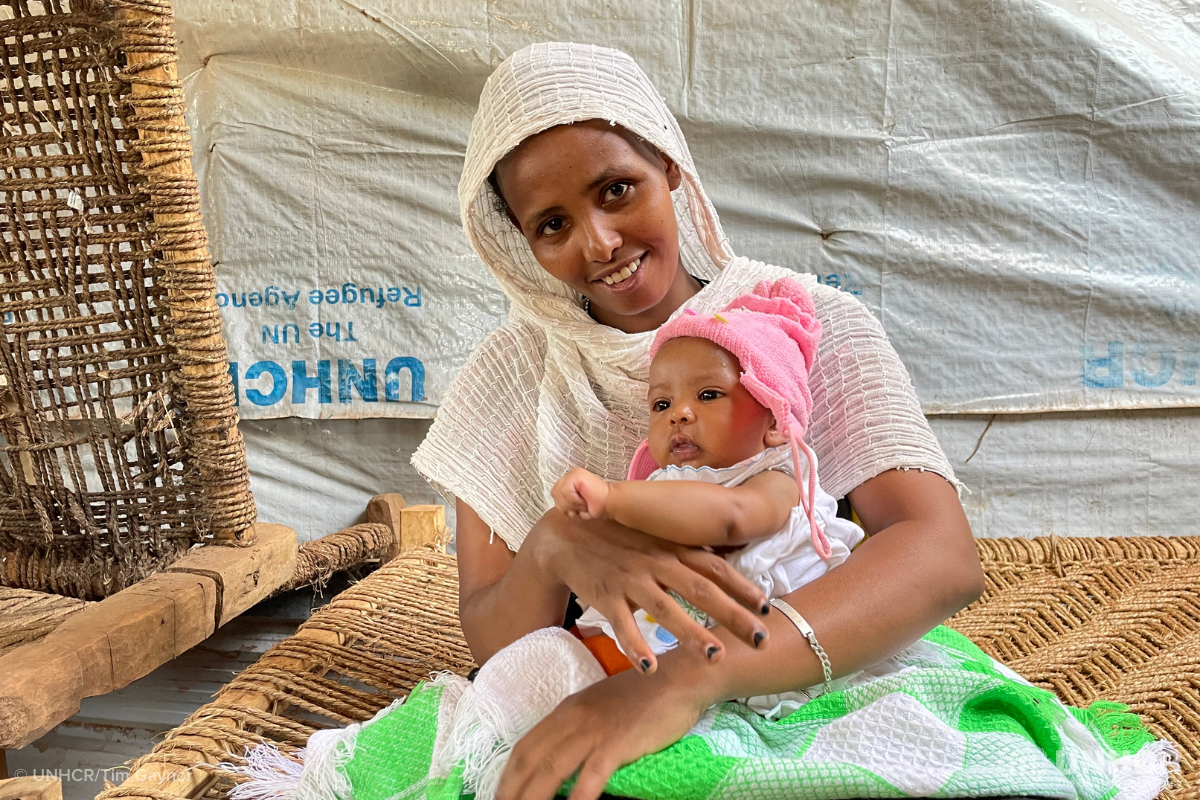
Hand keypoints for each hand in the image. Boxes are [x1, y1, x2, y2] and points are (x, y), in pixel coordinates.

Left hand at [496, 661, 708, 799]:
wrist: (679, 678)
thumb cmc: (646, 696)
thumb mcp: (602, 708)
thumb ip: (581, 729)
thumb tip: (564, 759)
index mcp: (566, 710)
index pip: (525, 747)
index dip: (507, 776)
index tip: (498, 797)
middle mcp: (572, 719)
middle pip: (529, 761)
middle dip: (511, 791)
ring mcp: (593, 731)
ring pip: (549, 771)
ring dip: (532, 799)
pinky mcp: (616, 743)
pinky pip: (589, 777)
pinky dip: (576, 799)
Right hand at [529, 509, 769, 672]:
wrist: (566, 534)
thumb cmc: (618, 538)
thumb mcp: (655, 538)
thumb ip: (685, 553)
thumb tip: (724, 568)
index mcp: (671, 549)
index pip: (714, 567)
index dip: (742, 586)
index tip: (767, 607)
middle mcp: (656, 563)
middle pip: (700, 590)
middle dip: (732, 616)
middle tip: (760, 639)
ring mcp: (630, 580)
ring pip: (665, 609)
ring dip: (690, 633)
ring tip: (714, 656)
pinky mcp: (605, 596)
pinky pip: (621, 624)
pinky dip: (635, 645)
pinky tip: (649, 667)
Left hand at [551, 468, 609, 519]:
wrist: (609, 503)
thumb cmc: (594, 506)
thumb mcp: (573, 506)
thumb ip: (563, 502)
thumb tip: (558, 504)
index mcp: (567, 481)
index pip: (555, 495)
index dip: (564, 505)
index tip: (578, 508)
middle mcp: (569, 475)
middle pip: (555, 494)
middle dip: (567, 506)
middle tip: (582, 506)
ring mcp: (572, 473)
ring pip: (560, 493)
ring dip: (572, 504)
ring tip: (584, 503)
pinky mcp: (576, 475)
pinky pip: (566, 491)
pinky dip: (575, 500)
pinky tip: (584, 500)